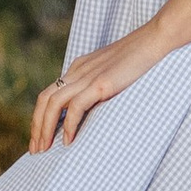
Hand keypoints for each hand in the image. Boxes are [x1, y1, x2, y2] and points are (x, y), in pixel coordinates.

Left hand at [30, 22, 167, 149]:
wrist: (155, 40)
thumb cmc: (140, 59)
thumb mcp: (112, 73)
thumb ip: (99, 87)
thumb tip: (94, 112)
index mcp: (78, 68)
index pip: (49, 94)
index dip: (40, 117)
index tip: (39, 138)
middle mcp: (78, 71)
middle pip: (44, 99)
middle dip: (36, 126)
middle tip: (35, 150)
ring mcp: (88, 76)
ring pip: (54, 104)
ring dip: (45, 128)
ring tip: (44, 149)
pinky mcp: (101, 83)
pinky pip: (76, 106)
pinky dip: (69, 125)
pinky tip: (68, 141)